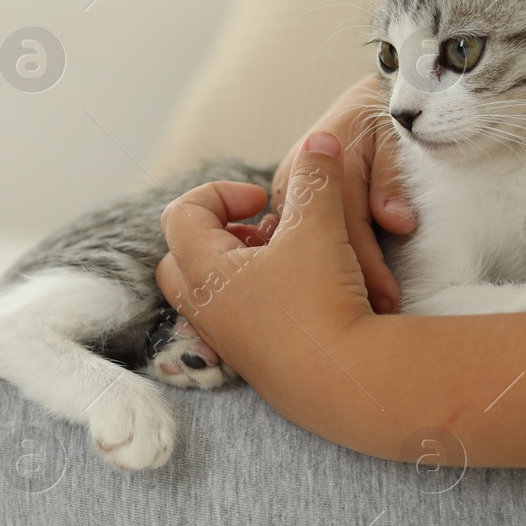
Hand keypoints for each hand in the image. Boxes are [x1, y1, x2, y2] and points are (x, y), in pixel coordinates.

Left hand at [156, 132, 373, 400]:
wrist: (344, 382)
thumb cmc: (321, 302)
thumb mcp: (320, 227)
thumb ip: (316, 179)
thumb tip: (320, 142)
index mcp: (203, 269)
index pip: (181, 213)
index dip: (221, 193)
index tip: (263, 200)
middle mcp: (204, 307)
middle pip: (181, 256)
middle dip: (219, 233)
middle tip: (262, 232)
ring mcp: (227, 339)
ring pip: (211, 290)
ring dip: (243, 266)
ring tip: (289, 259)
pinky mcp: (253, 362)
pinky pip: (239, 319)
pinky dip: (261, 297)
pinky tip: (305, 295)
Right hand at [271, 75, 415, 312]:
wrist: (366, 103)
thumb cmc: (386, 121)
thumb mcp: (397, 139)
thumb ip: (394, 178)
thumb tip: (396, 222)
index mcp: (322, 158)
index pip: (345, 223)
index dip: (368, 266)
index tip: (390, 298)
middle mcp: (293, 180)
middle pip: (314, 244)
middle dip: (343, 289)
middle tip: (375, 323)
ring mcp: (283, 196)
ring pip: (295, 250)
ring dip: (323, 286)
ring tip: (355, 322)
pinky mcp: (283, 209)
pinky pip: (287, 248)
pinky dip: (308, 275)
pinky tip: (328, 304)